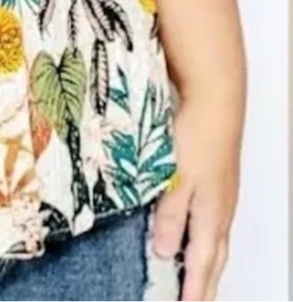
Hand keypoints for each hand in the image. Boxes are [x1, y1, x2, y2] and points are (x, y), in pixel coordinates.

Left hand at [152, 97, 240, 300]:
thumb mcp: (177, 180)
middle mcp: (220, 210)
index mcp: (212, 215)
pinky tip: (191, 233)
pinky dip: (202, 237)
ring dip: (204, 261)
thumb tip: (165, 253)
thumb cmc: (196, 138)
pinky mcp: (215, 180)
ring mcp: (220, 195)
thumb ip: (170, 216)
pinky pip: (210, 220)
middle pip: (213, 256)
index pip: (203, 263)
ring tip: (193, 278)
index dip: (195, 289)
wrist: (215, 102)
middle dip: (205, 282)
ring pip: (212, 238)